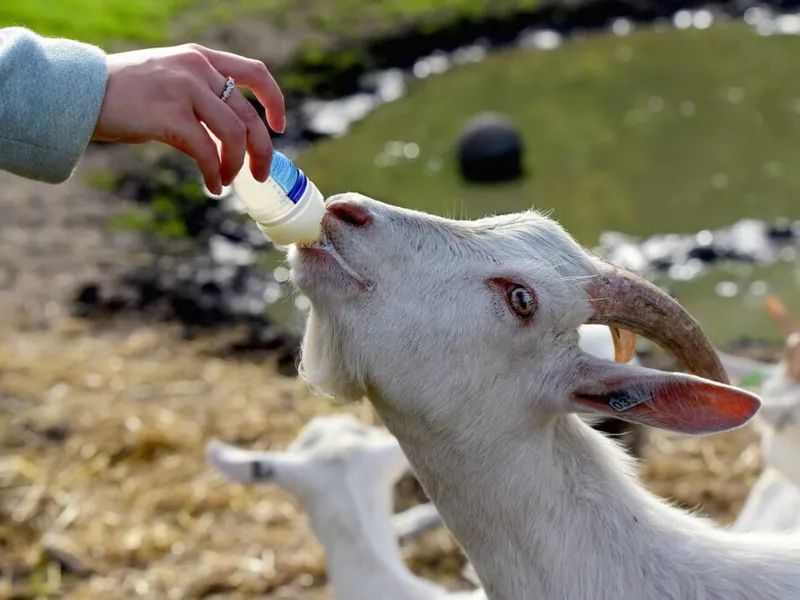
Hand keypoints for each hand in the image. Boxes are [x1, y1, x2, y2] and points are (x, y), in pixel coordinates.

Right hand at [92, 43, 285, 194]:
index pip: (255, 73)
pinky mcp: (171, 115)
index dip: (274, 101)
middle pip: (249, 116)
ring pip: (234, 135)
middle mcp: (197, 69)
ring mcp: (185, 90)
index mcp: (200, 58)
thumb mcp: (168, 81)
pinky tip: (212, 186)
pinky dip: (215, 174)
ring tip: (227, 181)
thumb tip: (229, 135)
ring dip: (236, 165)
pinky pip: (208, 152)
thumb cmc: (122, 95)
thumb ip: (200, 96)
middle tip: (261, 174)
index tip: (278, 127)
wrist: (78, 92)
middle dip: (261, 150)